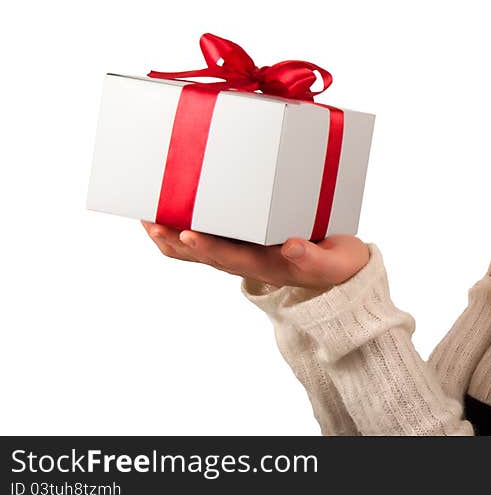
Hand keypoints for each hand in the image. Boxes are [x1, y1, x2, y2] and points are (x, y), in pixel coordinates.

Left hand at [140, 220, 370, 293]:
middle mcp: (250, 264)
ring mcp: (244, 258)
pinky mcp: (243, 249)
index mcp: (271, 266)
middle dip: (176, 240)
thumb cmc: (338, 265)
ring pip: (200, 253)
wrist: (340, 276)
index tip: (187, 233)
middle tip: (151, 221)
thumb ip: (313, 257)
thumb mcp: (334, 262)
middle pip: (205, 256)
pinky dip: (183, 234)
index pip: (234, 257)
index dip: (209, 247)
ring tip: (147, 220)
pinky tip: (168, 217)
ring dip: (171, 239)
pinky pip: (207, 245)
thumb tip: (291, 247)